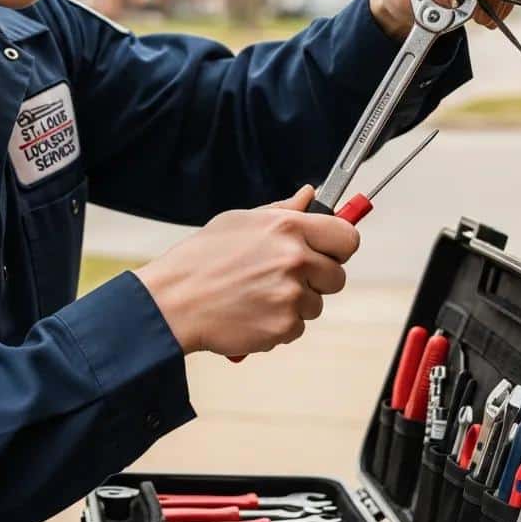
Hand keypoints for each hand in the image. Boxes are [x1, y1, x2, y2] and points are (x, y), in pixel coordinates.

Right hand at [133, 185, 358, 356]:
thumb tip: (309, 195)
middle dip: (317, 279)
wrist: (173, 301)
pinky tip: (252, 312)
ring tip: (257, 294)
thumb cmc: (201, 259)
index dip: (339, 246)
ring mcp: (292, 295)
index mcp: (287, 227)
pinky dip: (279, 324)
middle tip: (283, 277)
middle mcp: (295, 259)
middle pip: (337, 275)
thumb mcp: (239, 221)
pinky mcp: (284, 326)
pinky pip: (297, 327)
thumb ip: (282, 210)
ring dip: (295, 303)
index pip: (347, 236)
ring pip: (316, 303)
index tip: (329, 251)